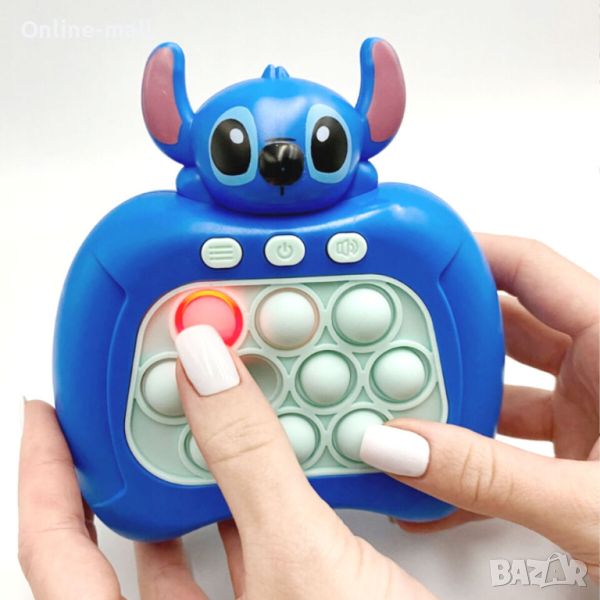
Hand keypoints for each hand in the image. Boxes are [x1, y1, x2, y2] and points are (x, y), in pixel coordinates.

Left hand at [19, 356, 436, 598]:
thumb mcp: (303, 561)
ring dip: (206, 470)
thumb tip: (206, 372)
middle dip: (140, 456)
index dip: (45, 475)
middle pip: (129, 532)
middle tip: (144, 400)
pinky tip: (274, 456)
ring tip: (207, 414)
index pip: (56, 550)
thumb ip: (250, 462)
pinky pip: (252, 536)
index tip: (49, 413)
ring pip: (197, 533)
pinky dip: (258, 490)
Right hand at [360, 235, 599, 578]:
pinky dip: (463, 453)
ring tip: (399, 408)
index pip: (529, 268)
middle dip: (441, 332)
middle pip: (499, 323)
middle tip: (388, 341)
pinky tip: (429, 478)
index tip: (412, 259)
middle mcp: (599, 369)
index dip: (468, 254)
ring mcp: (584, 412)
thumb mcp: (593, 504)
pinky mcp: (571, 453)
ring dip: (447, 398)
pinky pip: (503, 436)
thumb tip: (406, 449)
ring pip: (496, 383)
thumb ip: (489, 477)